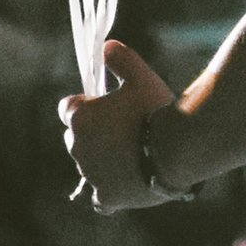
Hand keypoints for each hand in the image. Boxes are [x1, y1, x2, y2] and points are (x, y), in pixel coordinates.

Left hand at [58, 40, 183, 212]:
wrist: (178, 148)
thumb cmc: (158, 108)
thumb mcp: (141, 75)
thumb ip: (120, 58)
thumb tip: (105, 46)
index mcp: (79, 117)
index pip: (67, 108)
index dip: (86, 106)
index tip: (105, 106)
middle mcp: (77, 146)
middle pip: (76, 138)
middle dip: (94, 133)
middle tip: (122, 129)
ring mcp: (91, 174)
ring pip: (89, 166)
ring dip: (103, 160)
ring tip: (133, 154)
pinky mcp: (107, 195)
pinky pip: (99, 198)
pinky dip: (107, 192)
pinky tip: (121, 185)